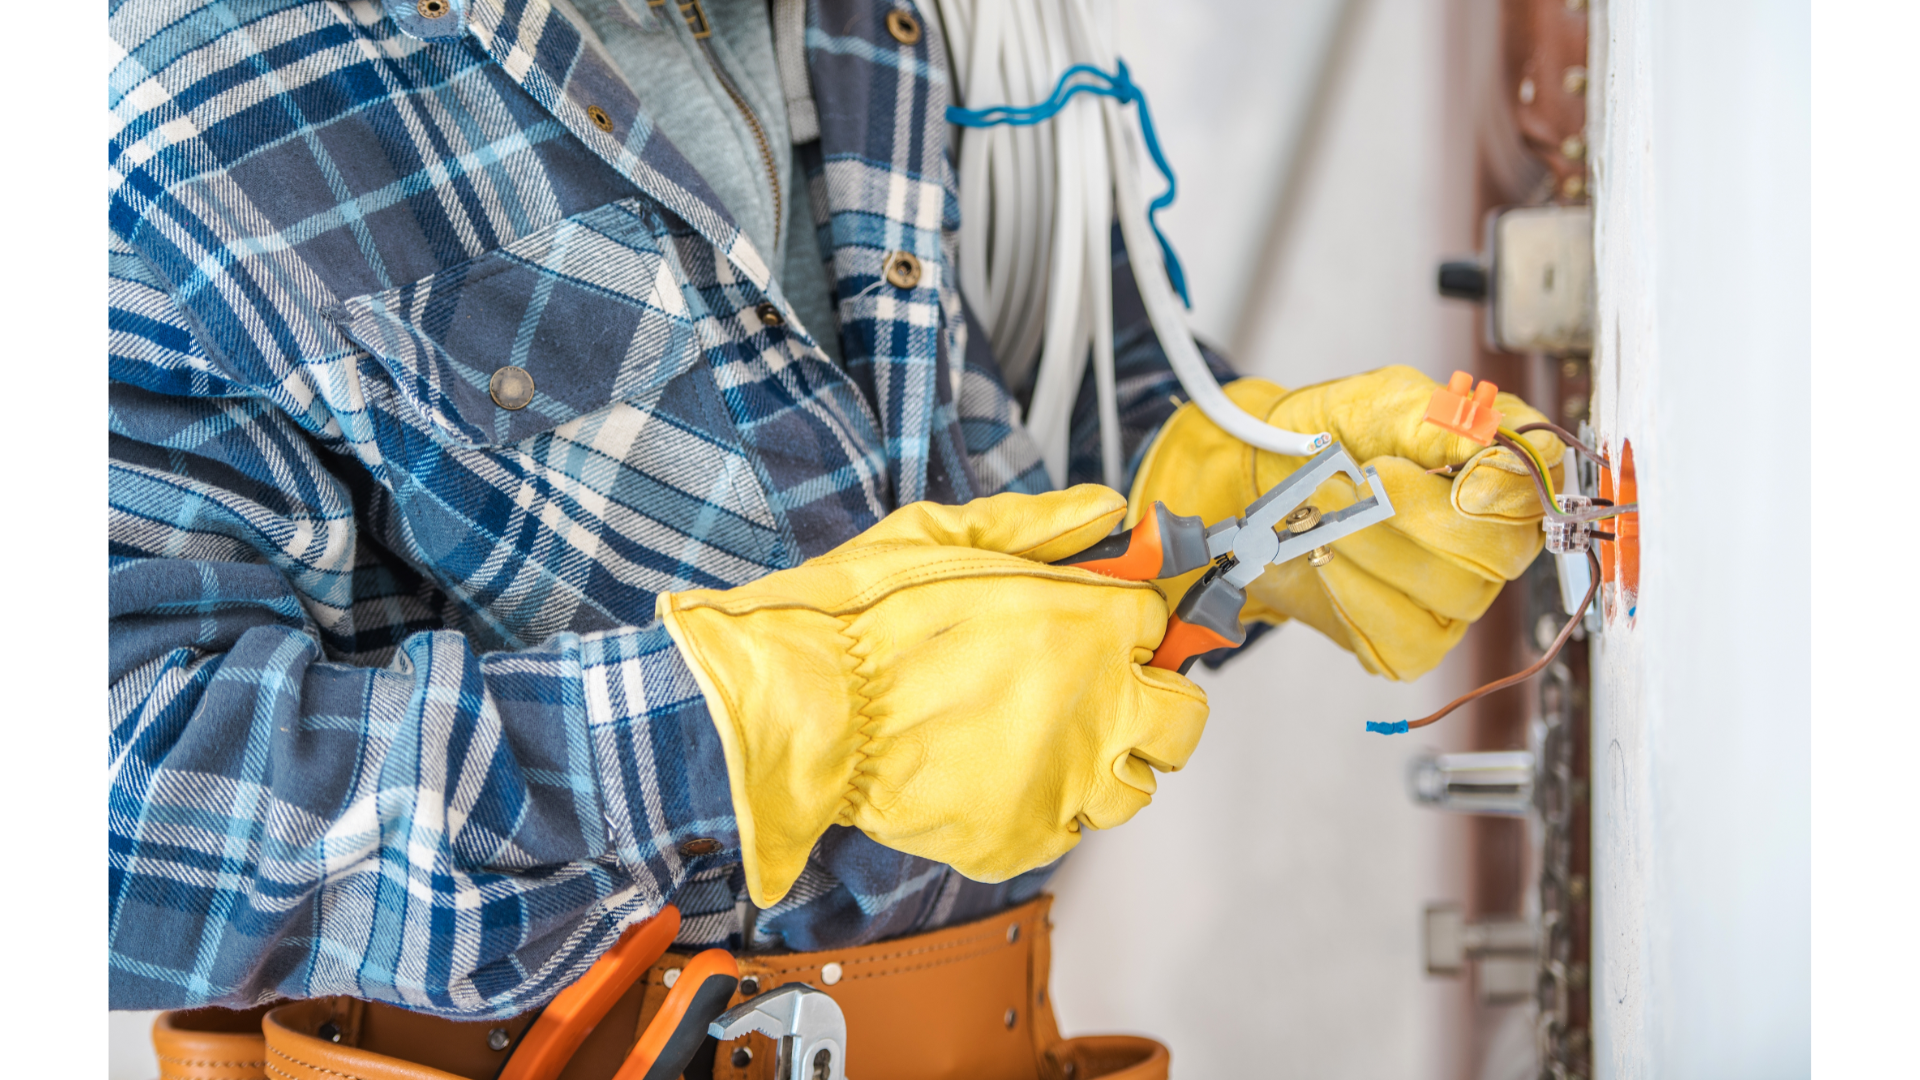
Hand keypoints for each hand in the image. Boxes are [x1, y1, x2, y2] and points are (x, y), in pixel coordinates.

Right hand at [657, 487, 1209, 905]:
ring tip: (1044, 744)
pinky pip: (1069, 833)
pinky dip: (1044, 812)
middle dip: (1153, 704)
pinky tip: (999, 779)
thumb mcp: (946, 534)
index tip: (1109, 633)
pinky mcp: (1025, 835)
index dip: (1129, 629)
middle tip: (1103, 696)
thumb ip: (1039, 524)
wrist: (799, 705)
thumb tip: (1105, 510)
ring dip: (1104, 765)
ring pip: (1134, 787)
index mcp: (1089, 623)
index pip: (1159, 626)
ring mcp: (1066, 778)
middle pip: (1182, 719)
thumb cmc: (860, 621)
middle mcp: (1096, 704)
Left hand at [1131, 366, 1565, 680]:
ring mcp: (1458, 596)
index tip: (1444, 468)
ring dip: (1370, 548)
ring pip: (1450, 594)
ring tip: (1323, 513)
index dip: (1499, 481)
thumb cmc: (1329, 436)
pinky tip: (1328, 562)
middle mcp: (1493, 539)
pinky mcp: (1415, 641)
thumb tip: (1486, 437)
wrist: (1265, 483)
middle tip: (1351, 480)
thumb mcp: (1378, 401)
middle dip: (1409, 514)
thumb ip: (1432, 415)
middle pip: (1495, 551)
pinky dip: (1356, 598)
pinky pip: (1408, 640)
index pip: (1537, 485)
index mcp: (1498, 470)